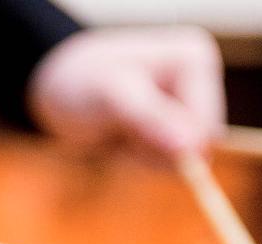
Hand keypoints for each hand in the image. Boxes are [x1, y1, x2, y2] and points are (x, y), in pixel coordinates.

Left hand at [26, 26, 225, 160]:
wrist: (54, 89)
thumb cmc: (79, 82)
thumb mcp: (111, 97)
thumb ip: (152, 119)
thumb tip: (192, 148)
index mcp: (195, 61)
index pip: (206, 128)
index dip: (171, 147)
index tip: (130, 132)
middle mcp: (198, 82)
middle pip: (198, 149)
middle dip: (153, 152)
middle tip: (119, 131)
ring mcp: (186, 107)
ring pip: (180, 162)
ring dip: (142, 159)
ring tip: (117, 132)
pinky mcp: (172, 129)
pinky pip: (164, 165)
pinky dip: (137, 162)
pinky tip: (119, 139)